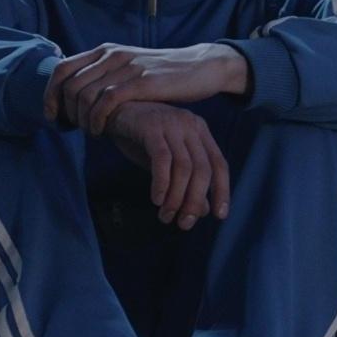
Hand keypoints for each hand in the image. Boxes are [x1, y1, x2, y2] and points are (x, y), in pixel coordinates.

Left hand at [44, 43, 249, 134]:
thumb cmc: (166, 75)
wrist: (201, 67)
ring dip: (81, 119)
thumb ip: (108, 75)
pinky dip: (97, 120)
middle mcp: (113, 55)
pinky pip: (105, 102)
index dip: (50, 94)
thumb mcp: (131, 68)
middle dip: (66, 112)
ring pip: (84, 95)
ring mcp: (127, 67)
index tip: (53, 116)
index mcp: (107, 50)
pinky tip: (102, 131)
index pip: (62, 69)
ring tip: (92, 132)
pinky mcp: (142, 82)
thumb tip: (79, 95)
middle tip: (76, 129)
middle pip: (69, 86)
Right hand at [104, 101, 229, 228]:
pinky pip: (162, 159)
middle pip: (203, 169)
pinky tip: (156, 199)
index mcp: (201, 132)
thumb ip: (186, 182)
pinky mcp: (152, 127)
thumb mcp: (168, 162)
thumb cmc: (143, 138)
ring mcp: (173, 124)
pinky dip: (162, 183)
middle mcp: (191, 126)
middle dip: (195, 200)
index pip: (219, 164)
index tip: (220, 216)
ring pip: (184, 167)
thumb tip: (203, 210)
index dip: (222, 191)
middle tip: (183, 223)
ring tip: (166, 216)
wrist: (114, 112)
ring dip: (176, 197)